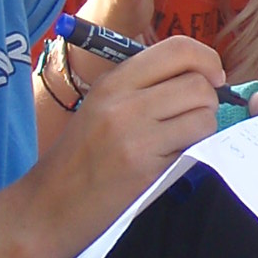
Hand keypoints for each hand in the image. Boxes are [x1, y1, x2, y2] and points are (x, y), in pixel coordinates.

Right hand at [21, 35, 223, 257]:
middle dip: (209, 100)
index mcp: (113, 80)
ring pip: (204, 112)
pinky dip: (196, 150)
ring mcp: (133, 131)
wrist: (46, 208)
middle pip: (198, 81)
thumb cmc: (78, 161)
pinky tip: (174, 161)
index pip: (179, 48)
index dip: (207, 60)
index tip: (212, 79)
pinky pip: (196, 143)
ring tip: (181, 142)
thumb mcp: (100, 108)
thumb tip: (202, 75)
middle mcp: (123, 99)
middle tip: (194, 118)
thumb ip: (143, 87)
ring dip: (204, 127)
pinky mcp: (143, 164)